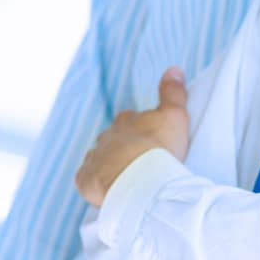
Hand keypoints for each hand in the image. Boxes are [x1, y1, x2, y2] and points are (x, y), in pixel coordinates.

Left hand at [76, 67, 189, 206]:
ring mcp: (94, 158)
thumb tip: (173, 69)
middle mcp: (105, 137)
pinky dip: (96, 183)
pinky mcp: (85, 179)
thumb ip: (173, 93)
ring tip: (127, 179)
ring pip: (100, 159)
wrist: (141, 181)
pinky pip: (87, 180)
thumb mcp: (174, 116)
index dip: (140, 130)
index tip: (152, 142)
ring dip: (110, 166)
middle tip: (141, 163)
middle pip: (113, 140)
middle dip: (123, 149)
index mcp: (125, 121)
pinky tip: (108, 190)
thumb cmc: (159, 149)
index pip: (129, 121)